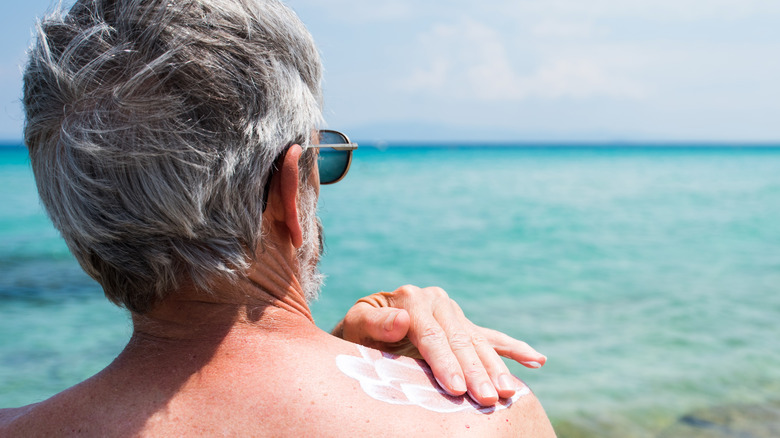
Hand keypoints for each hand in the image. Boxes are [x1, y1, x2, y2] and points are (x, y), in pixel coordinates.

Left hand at [331, 285, 546, 405]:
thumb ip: (375, 322)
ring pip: (478, 341)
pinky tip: (537, 360)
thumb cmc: (357, 330)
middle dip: (476, 371)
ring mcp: (453, 312)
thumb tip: (402, 319)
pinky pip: (491, 337)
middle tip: (489, 398)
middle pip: (460, 340)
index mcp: (412, 299)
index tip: (456, 388)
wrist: (364, 325)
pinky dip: (514, 349)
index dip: (446, 363)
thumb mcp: (356, 325)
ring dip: (496, 367)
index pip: (433, 335)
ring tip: (510, 391)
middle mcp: (437, 301)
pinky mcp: (463, 325)